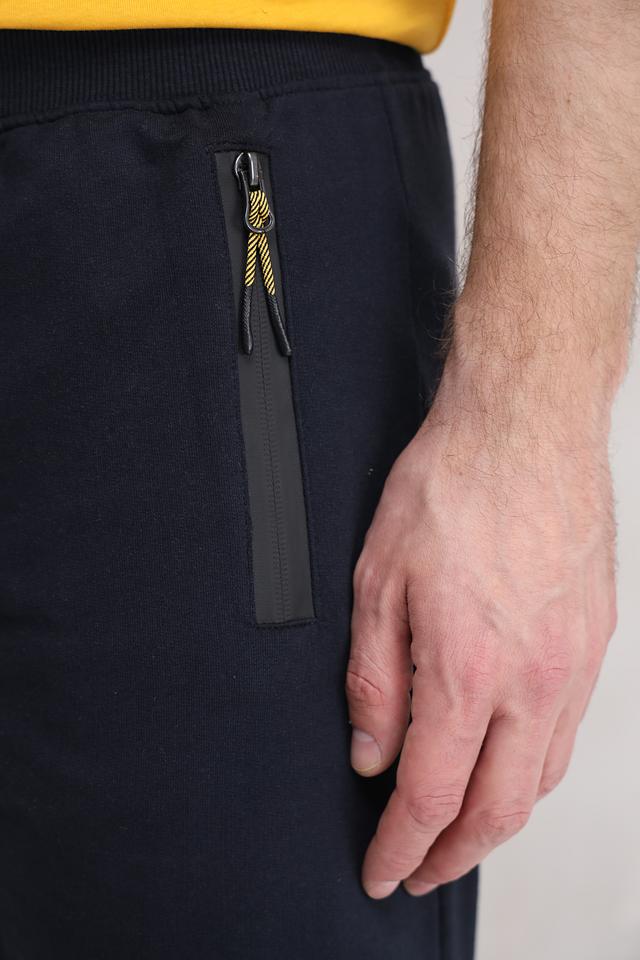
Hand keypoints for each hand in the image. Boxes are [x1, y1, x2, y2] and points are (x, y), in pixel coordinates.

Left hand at [346, 352, 616, 897]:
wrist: (524, 427)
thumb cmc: (452, 486)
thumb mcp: (377, 580)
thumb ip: (373, 678)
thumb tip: (372, 750)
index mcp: (467, 667)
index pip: (431, 794)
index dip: (400, 846)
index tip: (381, 869)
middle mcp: (532, 679)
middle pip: (497, 809)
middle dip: (452, 856)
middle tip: (420, 870)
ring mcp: (573, 664)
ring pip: (539, 778)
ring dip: (497, 819)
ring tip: (459, 829)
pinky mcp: (594, 643)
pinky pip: (567, 732)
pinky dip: (531, 769)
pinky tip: (508, 762)